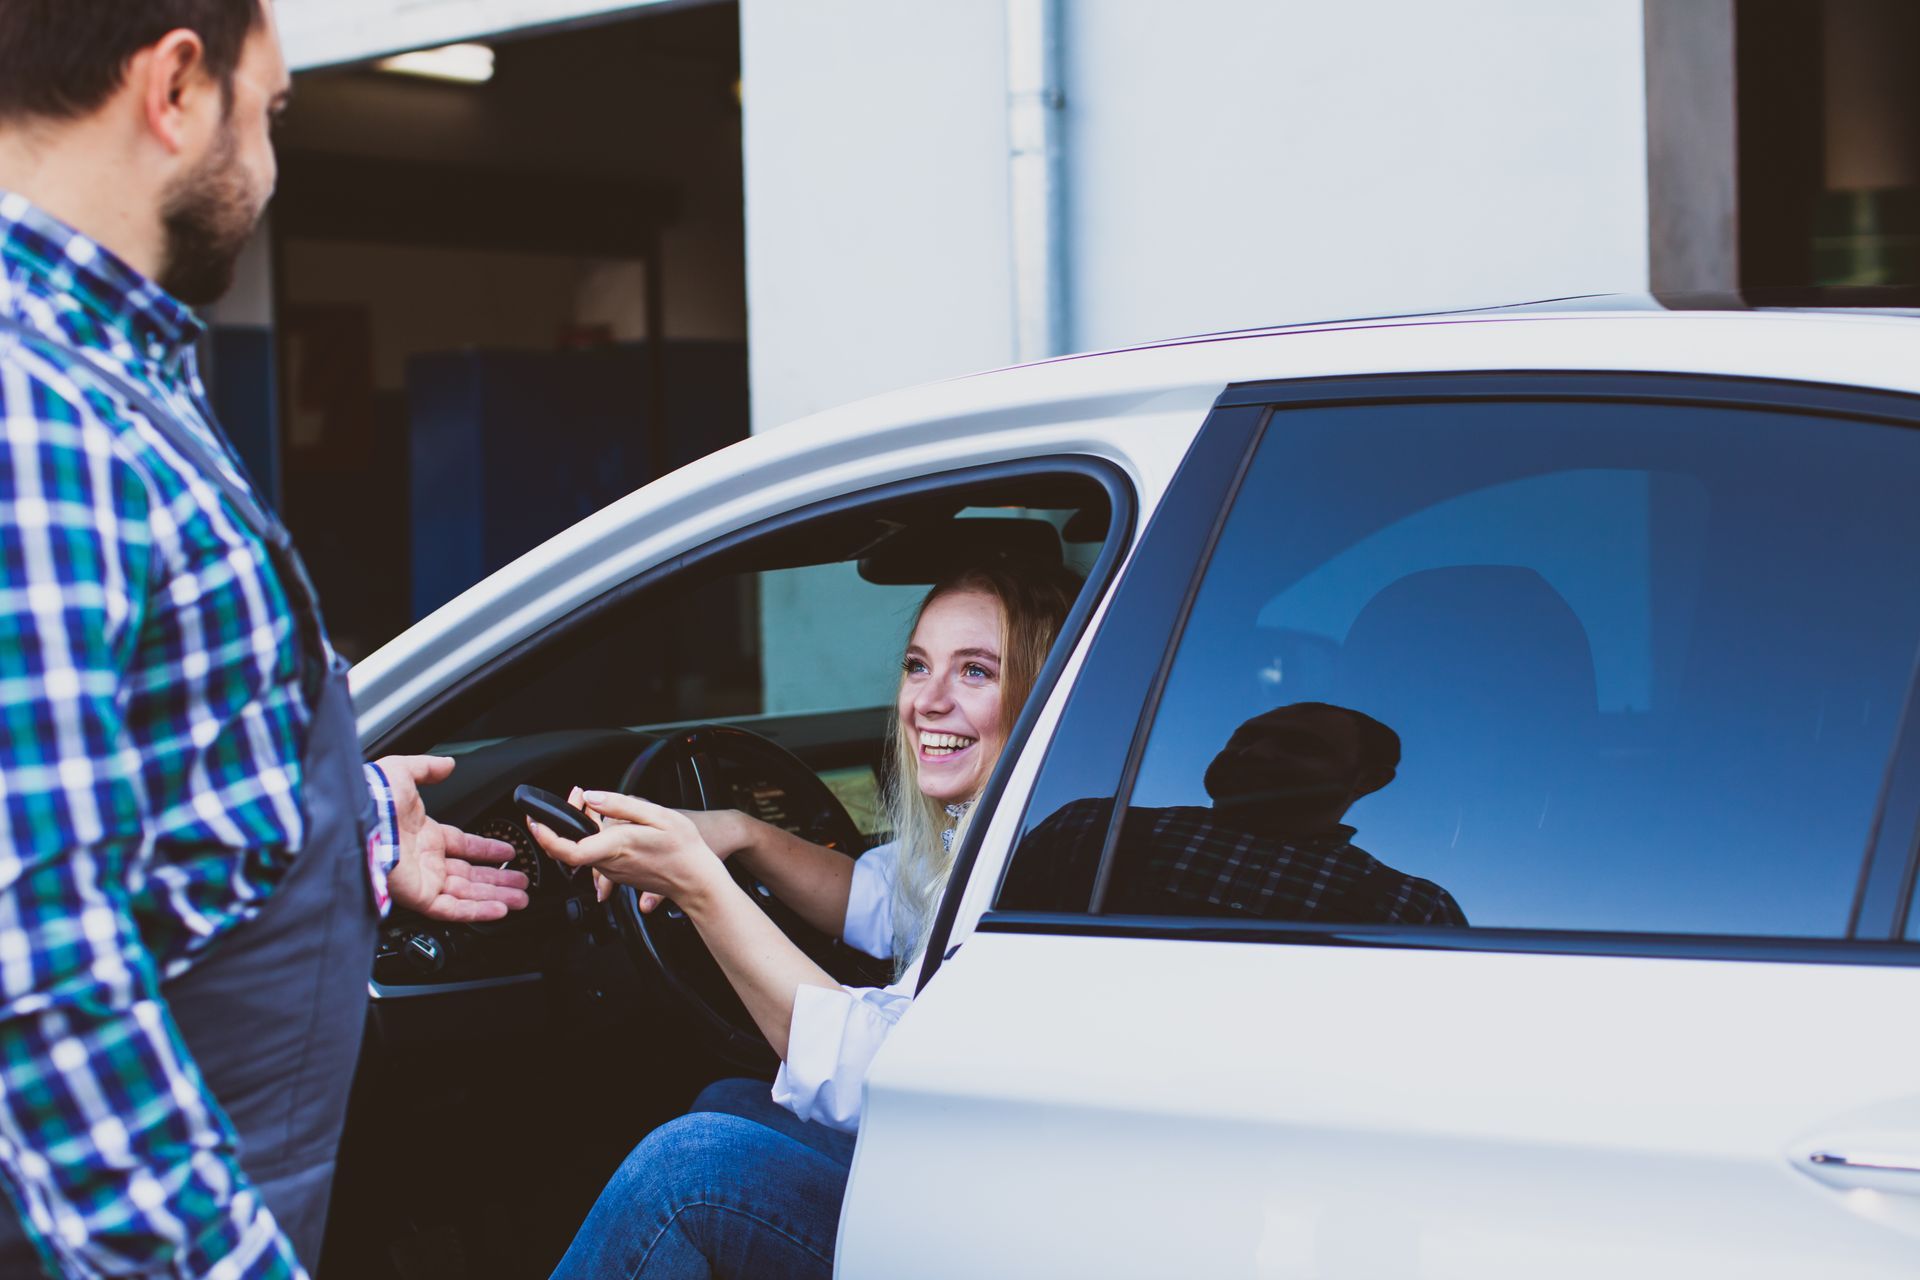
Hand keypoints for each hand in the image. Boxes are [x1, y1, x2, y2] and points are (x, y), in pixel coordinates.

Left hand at [379, 755, 530, 921]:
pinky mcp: (419, 896)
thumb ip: (427, 768)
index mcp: (424, 835)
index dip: (487, 849)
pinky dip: (478, 911)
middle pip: (471, 874)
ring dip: (496, 897)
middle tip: (522, 882)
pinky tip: (500, 910)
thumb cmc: (374, 798)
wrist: (357, 820)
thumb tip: (448, 764)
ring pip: (467, 894)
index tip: (508, 852)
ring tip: (521, 899)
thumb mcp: (403, 771)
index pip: (463, 845)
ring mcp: (423, 880)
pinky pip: (453, 909)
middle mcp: (426, 860)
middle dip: (499, 879)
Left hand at [528, 789, 729, 914]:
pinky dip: (593, 837)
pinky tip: (608, 822)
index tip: (536, 821)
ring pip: (583, 849)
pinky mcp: (617, 874)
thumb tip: (592, 797)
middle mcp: (609, 863)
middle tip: (577, 794)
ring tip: (595, 804)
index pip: (569, 849)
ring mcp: (612, 871)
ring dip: (581, 826)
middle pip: (571, 845)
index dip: (546, 836)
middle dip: (565, 818)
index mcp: (616, 847)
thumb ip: (621, 804)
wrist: (697, 880)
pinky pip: (596, 855)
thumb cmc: (684, 848)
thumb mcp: (657, 815)